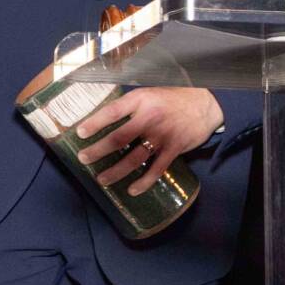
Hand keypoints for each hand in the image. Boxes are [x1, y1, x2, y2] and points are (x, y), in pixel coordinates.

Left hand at [76, 87, 222, 195]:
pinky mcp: (174, 149)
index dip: (95, 123)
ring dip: (116, 171)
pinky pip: (156, 169)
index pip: (112, 112)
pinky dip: (143, 182)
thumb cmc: (172, 99)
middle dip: (98, 150)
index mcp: (141, 100)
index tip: (79, 133)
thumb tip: (103, 119)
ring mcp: (162, 136)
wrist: (205, 104)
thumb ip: (129, 106)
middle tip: (83, 159)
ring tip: (101, 179)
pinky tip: (132, 190)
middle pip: (119, 137)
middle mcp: (150, 118)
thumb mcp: (148, 94)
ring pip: (134, 157)